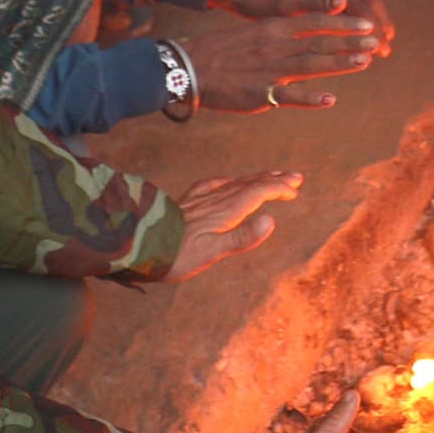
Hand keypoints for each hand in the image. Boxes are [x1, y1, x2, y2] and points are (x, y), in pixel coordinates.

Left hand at [166, 168, 305, 278]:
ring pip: (234, 184)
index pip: (257, 194)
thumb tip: (271, 220)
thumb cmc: (175, 255)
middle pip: (249, 185)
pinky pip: (211, 186)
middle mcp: (215, 201)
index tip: (295, 189)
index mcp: (225, 212)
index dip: (278, 189)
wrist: (138, 246)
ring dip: (255, 180)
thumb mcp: (212, 252)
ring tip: (270, 177)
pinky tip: (226, 182)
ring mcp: (200, 201)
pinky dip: (226, 182)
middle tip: (295, 177)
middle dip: (273, 180)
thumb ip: (242, 237)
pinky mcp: (187, 204)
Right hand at [179, 16, 384, 111]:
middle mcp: (275, 46)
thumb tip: (302, 33)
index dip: (342, 23)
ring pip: (312, 64)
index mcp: (272, 29)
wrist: (188, 68)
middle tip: (377, 40)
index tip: (366, 23)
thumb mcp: (251, 33)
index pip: (314, 22)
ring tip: (365, 61)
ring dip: (340, 63)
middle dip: (350, 41)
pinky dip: (310, 97)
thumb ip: (278, 34)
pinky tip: (330, 99)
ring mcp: (270, 70)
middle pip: (320, 42)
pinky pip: (289, 96)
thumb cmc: (219, 51)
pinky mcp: (261, 94)